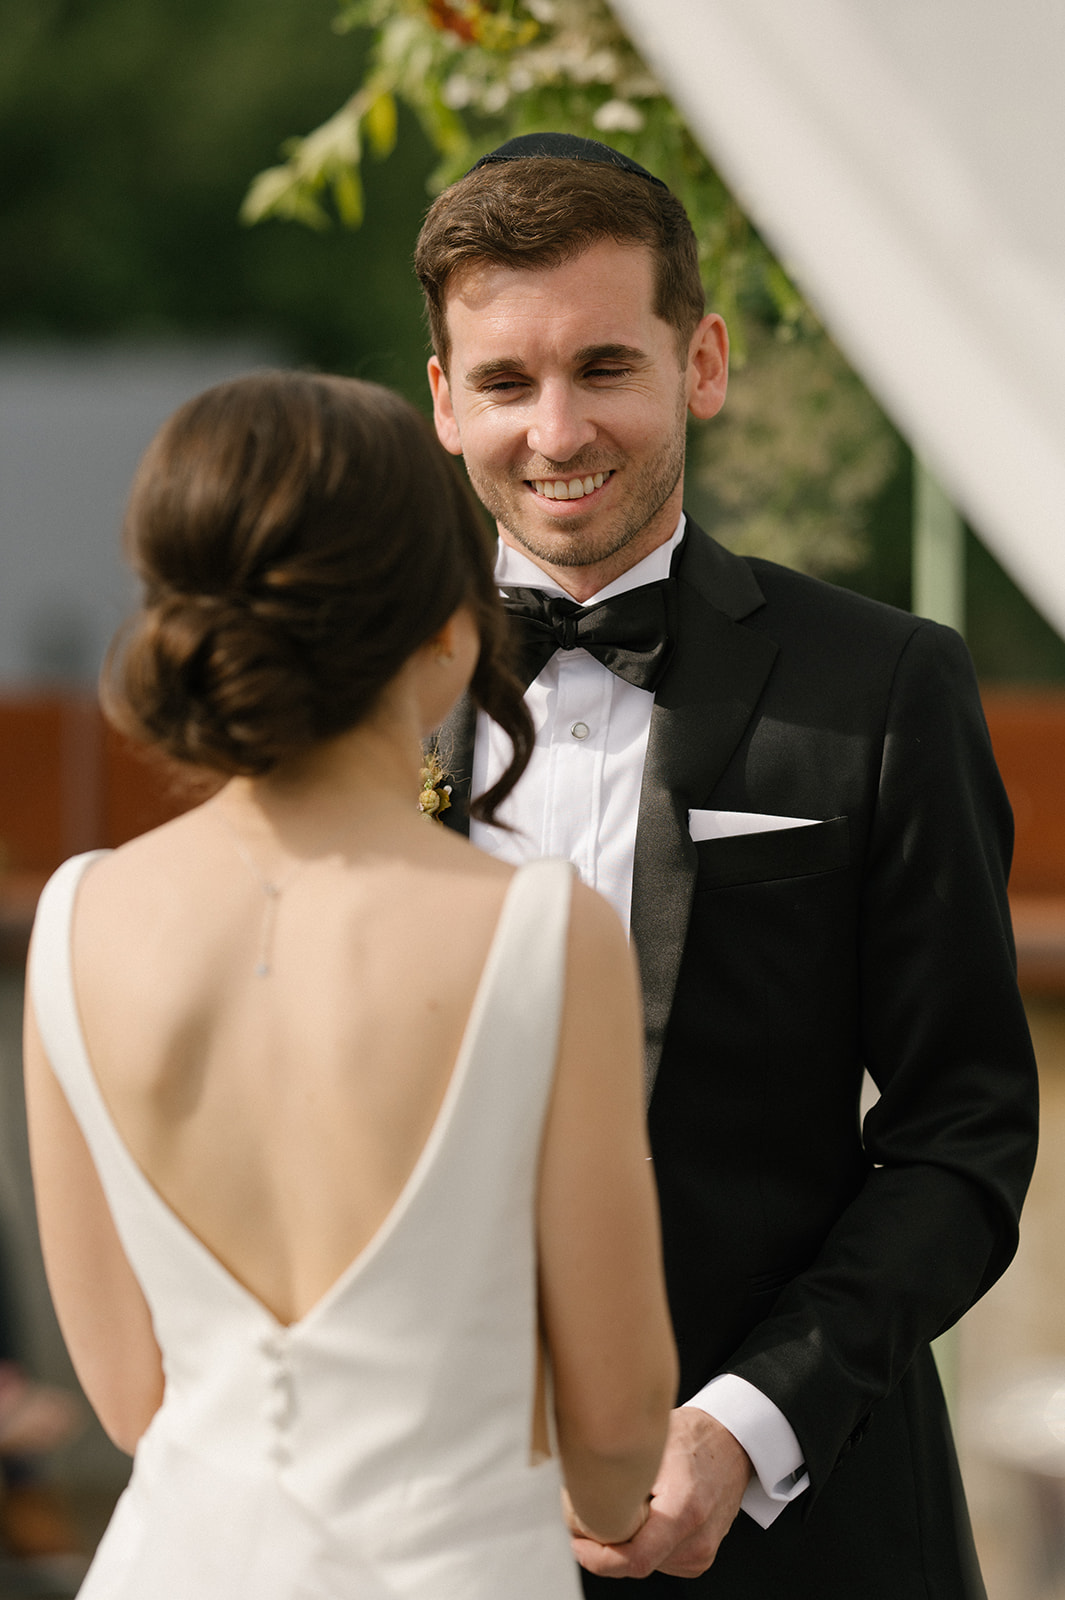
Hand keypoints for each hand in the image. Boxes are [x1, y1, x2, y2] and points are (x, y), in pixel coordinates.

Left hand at [570, 1407, 752, 1580]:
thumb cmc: (695, 1436)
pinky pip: (659, 1560)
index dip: (598, 1558)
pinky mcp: (700, 1556)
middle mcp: (697, 1539)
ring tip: (621, 1506)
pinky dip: (643, 1543)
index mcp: (685, 1509)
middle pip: (636, 1562)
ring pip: (645, 1563)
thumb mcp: (652, 1441)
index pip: (635, 1558)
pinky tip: (644, 1514)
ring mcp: (702, 1552)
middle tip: (585, 1515)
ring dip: (624, 1544)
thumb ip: (619, 1472)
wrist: (733, 1442)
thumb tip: (577, 1493)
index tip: (577, 1543)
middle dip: (605, 1546)